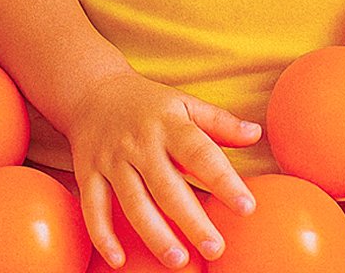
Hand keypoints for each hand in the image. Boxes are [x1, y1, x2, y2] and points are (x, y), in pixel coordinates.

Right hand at [66, 71, 259, 269]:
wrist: (91, 89)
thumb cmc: (147, 103)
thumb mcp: (183, 103)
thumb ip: (219, 122)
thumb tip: (256, 134)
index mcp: (168, 125)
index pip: (199, 153)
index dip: (223, 180)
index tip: (247, 206)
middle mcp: (139, 143)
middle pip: (166, 187)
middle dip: (191, 221)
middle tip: (216, 248)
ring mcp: (112, 160)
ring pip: (133, 203)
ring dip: (155, 235)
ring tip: (180, 262)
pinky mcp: (89, 172)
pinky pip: (94, 207)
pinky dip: (103, 234)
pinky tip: (117, 260)